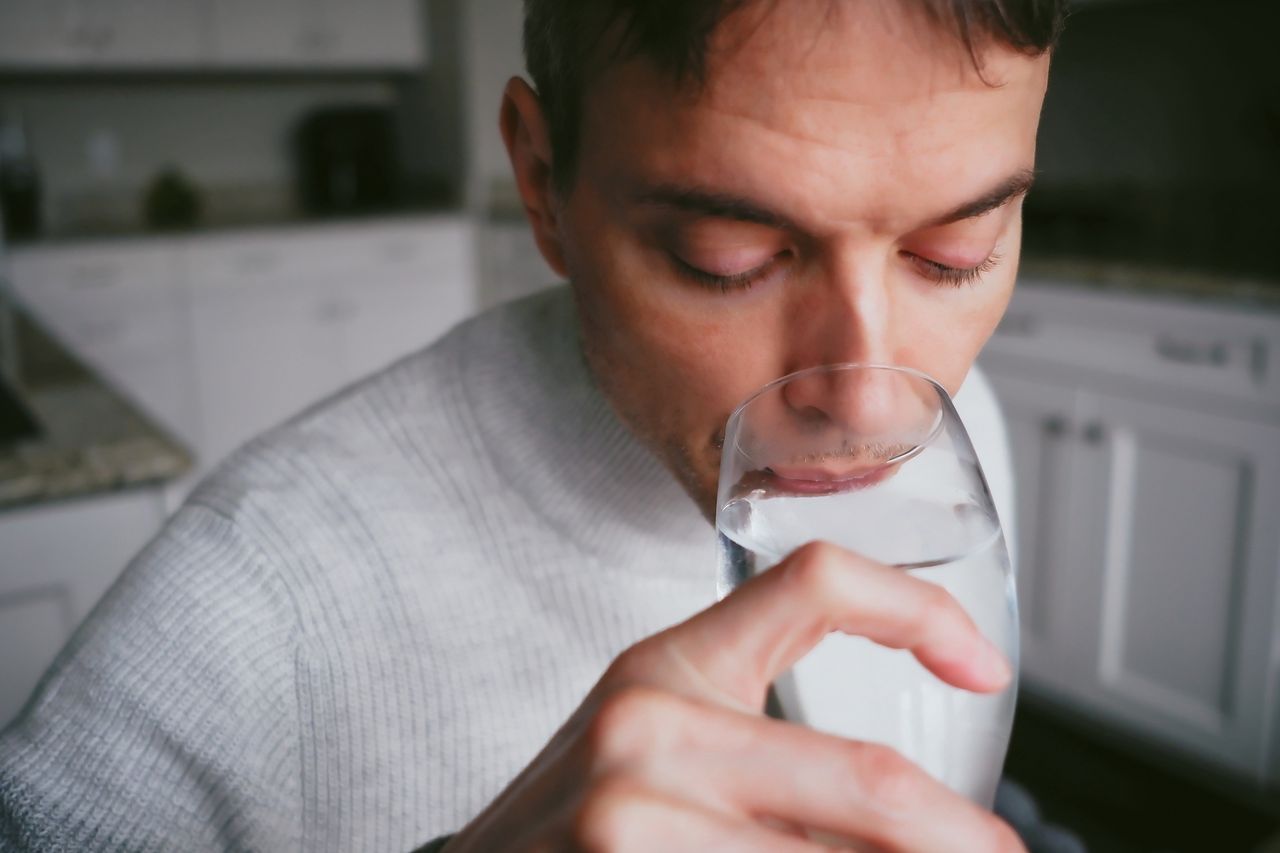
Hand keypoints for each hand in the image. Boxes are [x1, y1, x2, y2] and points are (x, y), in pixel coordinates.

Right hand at [445, 541, 1022, 850]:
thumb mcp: (658, 737)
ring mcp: (636, 815)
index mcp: (668, 665)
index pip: (814, 580)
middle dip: (962, 840)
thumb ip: (769, 743)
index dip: (918, 609)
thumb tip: (921, 809)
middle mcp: (650, 726)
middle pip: (871, 779)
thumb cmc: (580, 816)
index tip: (985, 667)